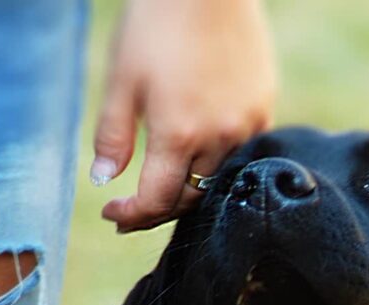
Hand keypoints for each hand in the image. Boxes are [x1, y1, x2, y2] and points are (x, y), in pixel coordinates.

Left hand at [91, 0, 275, 232]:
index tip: (113, 214)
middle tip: (134, 207)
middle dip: (159, 208)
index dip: (132, 215)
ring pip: (218, 176)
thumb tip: (103, 180)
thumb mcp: (121, 80)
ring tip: (167, 181)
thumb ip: (112, 136)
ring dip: (190, 186)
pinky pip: (240, 150)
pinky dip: (217, 159)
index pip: (158, 201)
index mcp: (178, 135)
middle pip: (191, 196)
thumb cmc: (155, 25)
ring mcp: (248, 125)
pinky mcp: (265, 108)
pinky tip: (199, 148)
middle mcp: (219, 139)